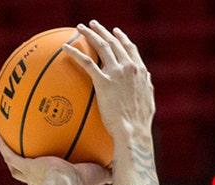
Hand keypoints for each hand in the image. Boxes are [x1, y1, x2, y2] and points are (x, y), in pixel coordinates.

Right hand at [0, 133, 109, 184]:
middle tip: (24, 157)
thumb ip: (107, 170)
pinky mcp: (25, 166)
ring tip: (4, 143)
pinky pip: (10, 155)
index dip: (47, 172)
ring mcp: (30, 174)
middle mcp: (38, 180)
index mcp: (54, 182)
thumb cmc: (81, 183)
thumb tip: (120, 168)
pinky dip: (3, 146)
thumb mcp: (98, 174)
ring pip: (15, 166)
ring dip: (9, 156)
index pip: (48, 177)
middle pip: (27, 173)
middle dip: (24, 166)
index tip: (48, 167)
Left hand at [64, 21, 154, 140]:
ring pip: (101, 46)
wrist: (133, 131)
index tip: (115, 31)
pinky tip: (65, 47)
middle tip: (93, 24)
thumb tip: (147, 77)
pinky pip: (86, 62)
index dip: (122, 38)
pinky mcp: (103, 81)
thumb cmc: (140, 122)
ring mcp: (116, 72)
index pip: (130, 48)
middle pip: (114, 42)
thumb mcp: (149, 100)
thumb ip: (147, 86)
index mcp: (140, 71)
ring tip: (80, 28)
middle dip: (103, 31)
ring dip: (90, 34)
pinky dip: (75, 52)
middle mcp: (129, 67)